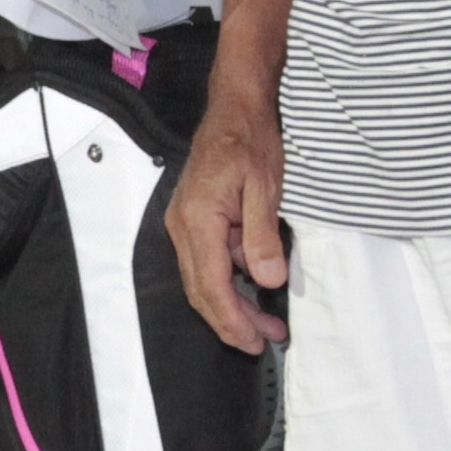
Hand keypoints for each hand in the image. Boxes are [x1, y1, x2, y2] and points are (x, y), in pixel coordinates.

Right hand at [164, 93, 291, 353]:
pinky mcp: (194, 221)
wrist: (235, 108)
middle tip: (263, 342)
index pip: (211, 285)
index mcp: (198, 219)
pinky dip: (229, 282)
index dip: (232, 319)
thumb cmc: (249, 139)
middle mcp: (182, 226)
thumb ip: (262, 235)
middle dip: (231, 322)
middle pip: (201, 291)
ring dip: (231, 305)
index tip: (254, 341)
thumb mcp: (265, 186)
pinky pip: (207, 263)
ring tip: (265, 324)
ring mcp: (185, 224)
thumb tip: (267, 279)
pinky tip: (253, 286)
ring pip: (203, 280)